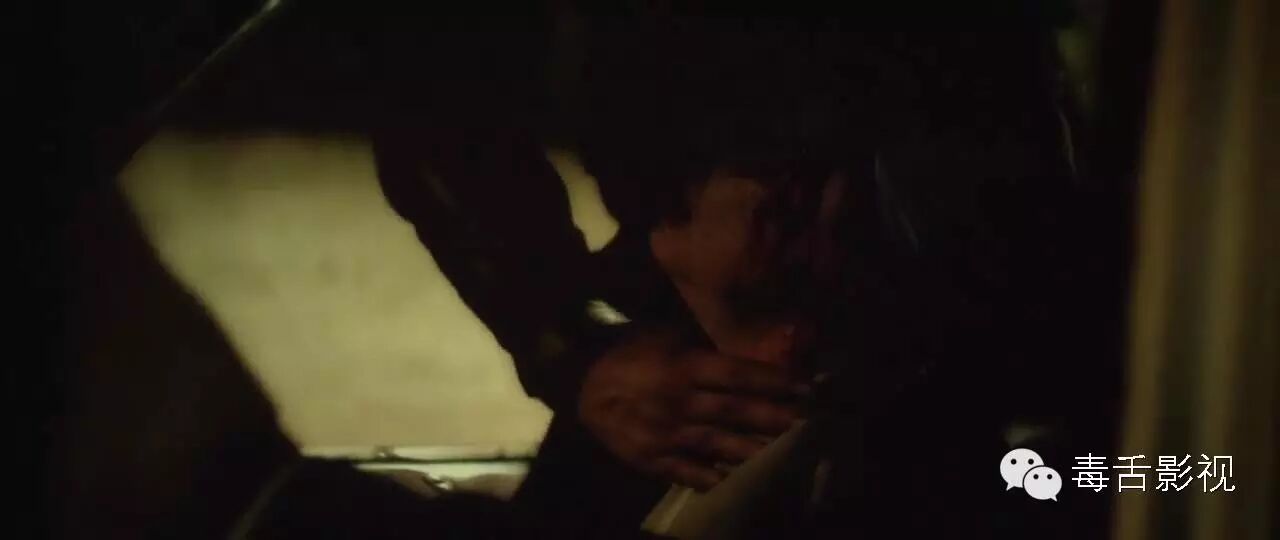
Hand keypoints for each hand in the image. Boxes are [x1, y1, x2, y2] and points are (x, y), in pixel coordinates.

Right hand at [578, 328, 805, 490]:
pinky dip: (711, 477)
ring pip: (717, 443)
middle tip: (802, 421)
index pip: (736, 374)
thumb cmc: (626, 356)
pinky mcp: (652, 458)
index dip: (772, 380)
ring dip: (751, 449)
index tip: (804, 386)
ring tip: (779, 452)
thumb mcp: (660, 338)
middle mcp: (679, 401)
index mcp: (682, 366)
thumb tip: (738, 353)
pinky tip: (733, 479)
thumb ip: (696, 345)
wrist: (580, 388)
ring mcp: (666, 433)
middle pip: (734, 410)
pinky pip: (687, 471)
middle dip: (772, 416)